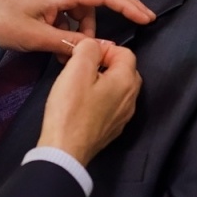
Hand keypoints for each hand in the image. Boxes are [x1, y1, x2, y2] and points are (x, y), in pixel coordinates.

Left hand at [0, 0, 154, 56]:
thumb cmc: (0, 21)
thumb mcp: (35, 38)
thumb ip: (69, 43)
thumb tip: (97, 49)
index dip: (129, 5)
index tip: (147, 17)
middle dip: (122, 9)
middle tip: (142, 23)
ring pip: (86, 9)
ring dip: (87, 31)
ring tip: (71, 53)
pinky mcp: (48, 1)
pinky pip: (71, 14)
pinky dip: (73, 30)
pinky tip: (61, 49)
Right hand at [38, 39, 141, 165]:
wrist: (65, 150)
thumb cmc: (70, 110)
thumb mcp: (76, 69)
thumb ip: (89, 49)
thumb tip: (94, 45)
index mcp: (126, 81)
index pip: (125, 52)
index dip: (104, 48)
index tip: (84, 55)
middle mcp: (131, 99)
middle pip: (124, 70)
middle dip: (105, 64)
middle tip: (81, 69)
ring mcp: (124, 116)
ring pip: (118, 88)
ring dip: (102, 82)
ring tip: (80, 86)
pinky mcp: (113, 129)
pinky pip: (112, 105)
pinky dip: (100, 99)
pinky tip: (83, 104)